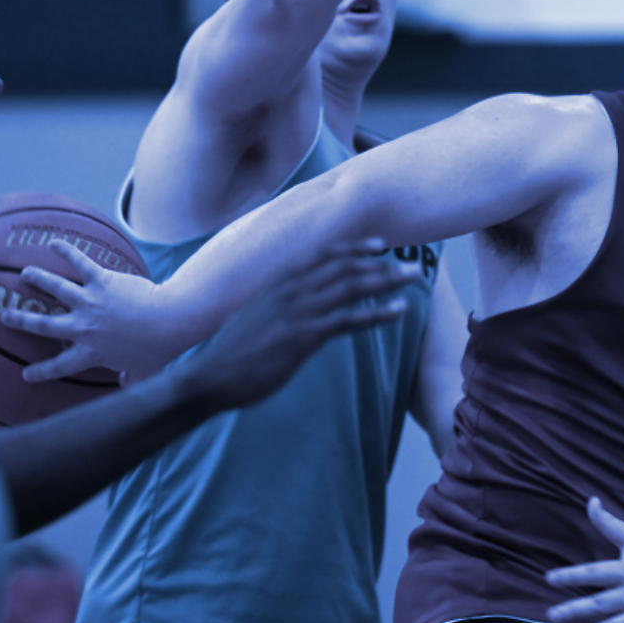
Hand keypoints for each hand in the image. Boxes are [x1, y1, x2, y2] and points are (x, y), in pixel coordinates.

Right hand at [0, 239, 171, 381]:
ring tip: (25, 273)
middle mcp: (84, 328)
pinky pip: (80, 263)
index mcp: (91, 353)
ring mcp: (90, 302)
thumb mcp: (143, 372)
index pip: (60, 366)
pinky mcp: (102, 280)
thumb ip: (131, 380)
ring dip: (38, 278)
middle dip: (21, 321)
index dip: (41, 372)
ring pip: (56, 288)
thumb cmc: (158, 348)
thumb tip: (126, 383)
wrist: (170, 320)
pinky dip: (66, 251)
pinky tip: (54, 242)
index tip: (25, 374)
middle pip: (44, 325)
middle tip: (4, 316)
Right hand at [166, 238, 418, 410]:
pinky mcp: (304, 336)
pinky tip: (399, 311)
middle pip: (345, 266)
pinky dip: (378, 313)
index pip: (323, 254)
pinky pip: (349, 320)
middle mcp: (290, 288)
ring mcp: (298, 310)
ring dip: (387, 281)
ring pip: (352, 286)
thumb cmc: (232, 352)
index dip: (354, 248)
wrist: (209, 376)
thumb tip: (293, 307)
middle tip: (412, 266)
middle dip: (382, 264)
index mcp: (278, 281)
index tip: (378, 245)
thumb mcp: (255, 316)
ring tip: (414, 280)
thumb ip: (277, 305)